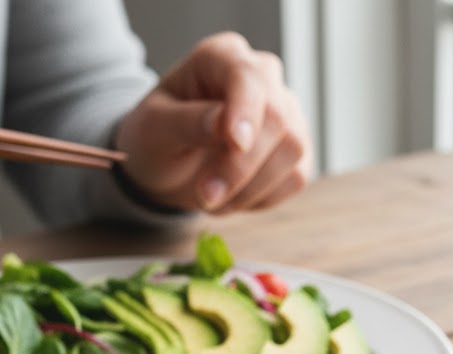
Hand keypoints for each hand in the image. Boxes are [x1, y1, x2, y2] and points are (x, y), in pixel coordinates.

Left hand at [114, 32, 311, 213]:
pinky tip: (233, 196)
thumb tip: (225, 124)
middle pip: (277, 118)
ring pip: (293, 150)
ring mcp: (286, 114)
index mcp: (222, 57)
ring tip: (212, 196)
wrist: (170, 167)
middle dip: (241, 166)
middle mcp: (262, 78)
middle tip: (205, 196)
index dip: (246, 111)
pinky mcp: (297, 152)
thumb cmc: (158, 138)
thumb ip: (188, 122)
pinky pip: (295, 178)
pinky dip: (262, 198)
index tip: (235, 145)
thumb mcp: (156, 128)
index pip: (248, 77)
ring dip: (249, 187)